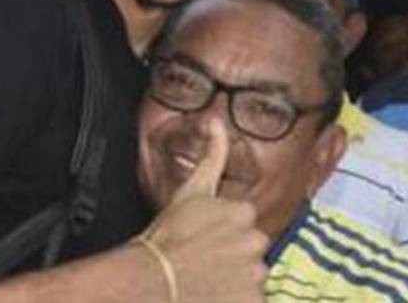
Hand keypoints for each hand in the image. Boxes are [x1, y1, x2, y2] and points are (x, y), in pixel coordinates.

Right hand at [140, 118, 268, 302]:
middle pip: (251, 252)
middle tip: (205, 263)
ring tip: (207, 282)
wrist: (151, 280)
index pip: (245, 225)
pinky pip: (252, 301)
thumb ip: (212, 155)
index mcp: (244, 213)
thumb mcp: (189, 190)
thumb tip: (215, 122)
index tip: (206, 241)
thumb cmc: (166, 238)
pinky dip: (236, 300)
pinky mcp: (253, 302)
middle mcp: (256, 242)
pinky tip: (214, 295)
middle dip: (233, 258)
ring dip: (235, 282)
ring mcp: (255, 275)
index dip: (224, 235)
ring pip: (252, 279)